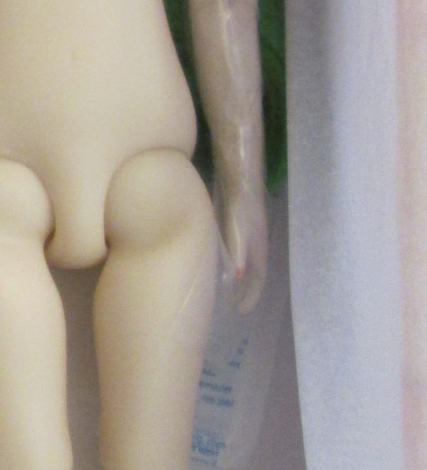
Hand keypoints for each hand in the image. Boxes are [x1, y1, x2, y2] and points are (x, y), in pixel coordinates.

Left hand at [219, 183, 266, 312]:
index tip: (240, 311)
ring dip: (235, 274)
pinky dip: (227, 256)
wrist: (238, 158)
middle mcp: (255, 235)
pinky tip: (212, 255)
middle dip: (242, 289)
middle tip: (229, 304)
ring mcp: (246, 224)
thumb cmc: (239, 188)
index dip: (251, 294)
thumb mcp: (237, 217)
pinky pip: (232, 243)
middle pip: (251, 269)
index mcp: (257, 239)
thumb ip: (237, 243)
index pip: (257, 275)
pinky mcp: (235, 213)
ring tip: (220, 287)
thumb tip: (237, 275)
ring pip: (243, 257)